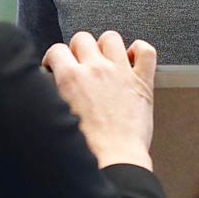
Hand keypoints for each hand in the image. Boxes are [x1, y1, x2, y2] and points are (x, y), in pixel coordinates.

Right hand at [41, 30, 156, 170]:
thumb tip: (52, 87)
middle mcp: (95, 69)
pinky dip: (140, 51)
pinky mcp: (142, 81)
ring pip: (111, 37)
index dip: (55, 58)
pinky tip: (133, 59)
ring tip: (105, 60)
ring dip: (106, 46)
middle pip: (82, 38)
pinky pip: (146, 51)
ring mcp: (120, 72)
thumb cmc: (88, 148)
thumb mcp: (58, 117)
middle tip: (81, 65)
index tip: (57, 67)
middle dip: (78, 50)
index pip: (57, 49)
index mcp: (70, 78)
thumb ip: (55, 95)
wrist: (114, 160)